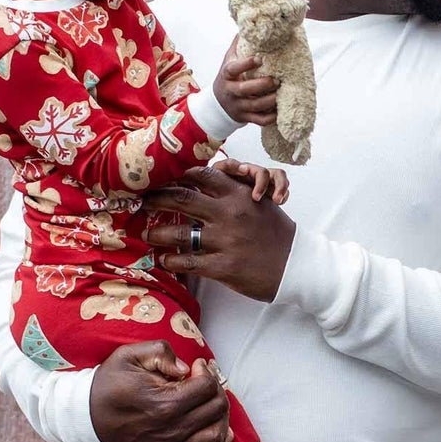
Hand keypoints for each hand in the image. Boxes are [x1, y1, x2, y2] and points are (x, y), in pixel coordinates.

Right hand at [89, 342, 230, 441]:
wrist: (85, 418)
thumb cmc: (108, 384)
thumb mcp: (129, 356)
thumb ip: (161, 353)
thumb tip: (187, 369)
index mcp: (165, 403)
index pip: (207, 387)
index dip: (206, 371)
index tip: (195, 367)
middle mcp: (172, 430)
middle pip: (216, 409)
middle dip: (215, 390)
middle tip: (202, 383)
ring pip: (216, 436)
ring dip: (219, 417)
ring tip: (208, 405)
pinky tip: (216, 433)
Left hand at [144, 163, 296, 301]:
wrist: (297, 265)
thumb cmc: (277, 233)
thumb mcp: (260, 203)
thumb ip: (235, 191)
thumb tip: (207, 181)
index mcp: (239, 195)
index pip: (201, 175)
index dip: (176, 176)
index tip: (162, 180)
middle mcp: (230, 214)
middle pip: (182, 199)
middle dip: (156, 199)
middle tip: (143, 203)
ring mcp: (226, 241)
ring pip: (178, 233)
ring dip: (157, 233)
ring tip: (148, 235)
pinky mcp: (223, 266)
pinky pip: (187, 262)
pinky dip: (172, 260)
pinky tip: (166, 259)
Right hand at [213, 38, 278, 126]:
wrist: (218, 104)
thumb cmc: (228, 78)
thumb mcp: (228, 61)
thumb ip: (238, 45)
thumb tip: (247, 24)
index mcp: (226, 76)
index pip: (233, 69)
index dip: (245, 64)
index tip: (259, 58)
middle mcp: (231, 92)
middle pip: (244, 89)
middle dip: (262, 85)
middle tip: (276, 79)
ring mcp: (238, 106)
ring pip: (255, 106)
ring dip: (270, 100)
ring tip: (281, 92)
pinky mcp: (246, 118)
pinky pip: (260, 120)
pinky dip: (271, 117)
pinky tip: (280, 110)